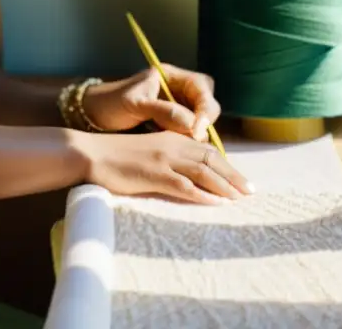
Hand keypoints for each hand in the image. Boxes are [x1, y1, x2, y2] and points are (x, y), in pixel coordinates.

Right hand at [76, 130, 252, 204]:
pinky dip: (203, 195)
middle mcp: (172, 145)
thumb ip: (169, 156)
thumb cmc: (116, 155)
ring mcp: (164, 159)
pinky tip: (215, 203)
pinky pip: (184, 186)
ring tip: (239, 199)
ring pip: (203, 172)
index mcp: (172, 138)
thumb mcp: (149, 150)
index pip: (207, 150)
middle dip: (233, 175)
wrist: (91, 154)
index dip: (226, 164)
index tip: (240, 178)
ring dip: (224, 186)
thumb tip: (188, 172)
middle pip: (211, 159)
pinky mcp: (154, 174)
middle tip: (250, 190)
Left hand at [82, 65, 221, 139]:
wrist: (95, 115)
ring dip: (198, 136)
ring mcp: (179, 108)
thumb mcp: (136, 104)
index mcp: (173, 76)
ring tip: (187, 150)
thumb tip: (192, 124)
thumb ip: (164, 111)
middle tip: (195, 141)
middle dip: (204, 124)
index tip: (197, 129)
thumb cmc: (112, 103)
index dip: (204, 109)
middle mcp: (180, 90)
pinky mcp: (174, 125)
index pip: (202, 88)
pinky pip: (189, 134)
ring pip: (201, 122)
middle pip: (207, 106)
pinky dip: (189, 143)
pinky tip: (183, 154)